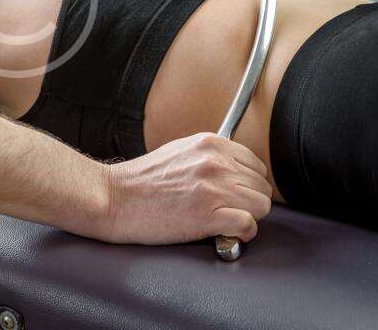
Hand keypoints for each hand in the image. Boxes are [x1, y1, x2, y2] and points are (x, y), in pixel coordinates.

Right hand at [98, 133, 271, 244]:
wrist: (115, 198)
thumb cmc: (142, 180)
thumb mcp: (180, 151)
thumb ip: (210, 156)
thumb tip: (236, 171)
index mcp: (210, 143)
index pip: (256, 164)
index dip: (249, 184)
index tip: (237, 194)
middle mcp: (215, 162)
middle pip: (262, 186)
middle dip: (250, 202)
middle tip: (230, 211)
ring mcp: (212, 188)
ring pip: (262, 206)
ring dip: (248, 217)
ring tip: (227, 221)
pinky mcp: (207, 215)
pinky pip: (248, 226)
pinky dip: (241, 234)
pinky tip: (226, 233)